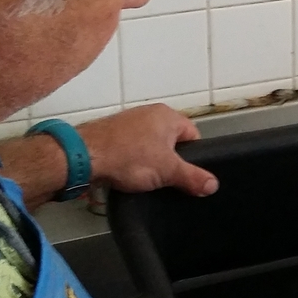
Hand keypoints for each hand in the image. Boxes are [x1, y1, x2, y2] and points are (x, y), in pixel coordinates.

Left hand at [78, 105, 217, 196]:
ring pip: (151, 146)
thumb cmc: (130, 158)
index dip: (193, 157)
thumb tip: (214, 184)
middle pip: (171, 141)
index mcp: (168, 116)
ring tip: (147, 180)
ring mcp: (129, 121)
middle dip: (170, 161)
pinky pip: (132, 148)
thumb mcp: (167, 171)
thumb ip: (193, 178)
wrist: (84, 155)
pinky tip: (129, 174)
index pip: (193, 135)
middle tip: (167, 180)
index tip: (186, 175)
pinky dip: (133, 161)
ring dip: (150, 162)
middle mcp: (149, 113)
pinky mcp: (112, 133)